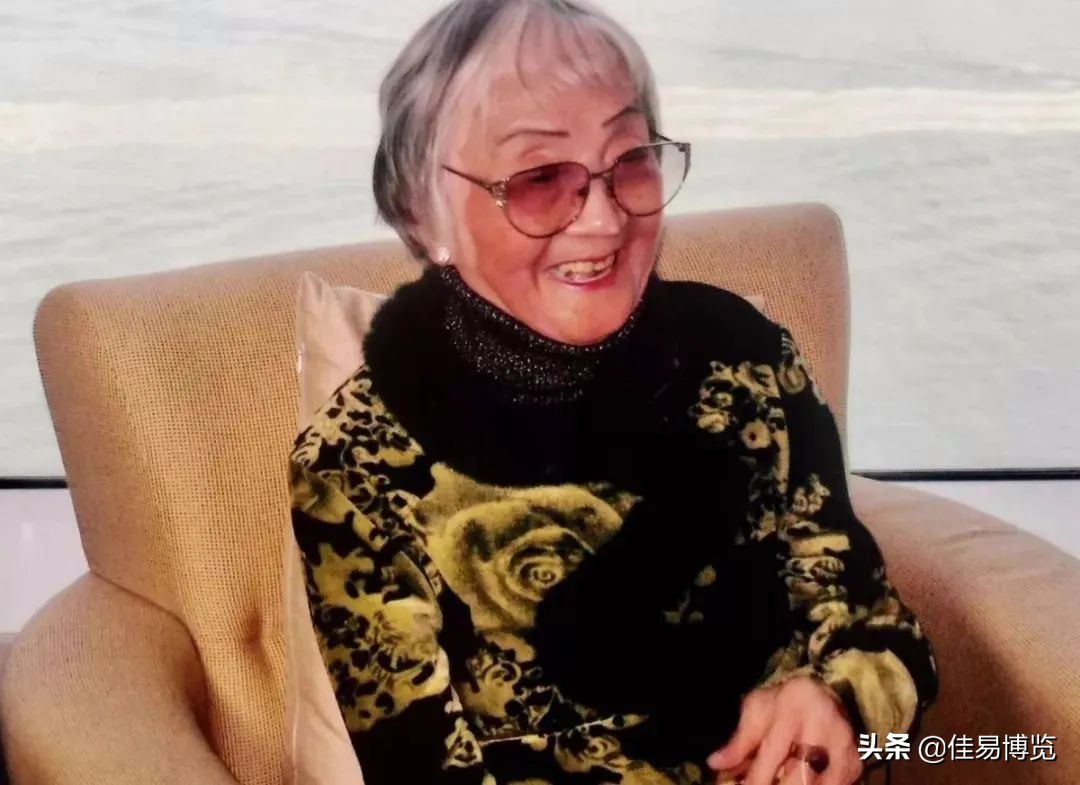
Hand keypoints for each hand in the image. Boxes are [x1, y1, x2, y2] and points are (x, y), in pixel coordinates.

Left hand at [707, 676, 864, 784]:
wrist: (824, 694)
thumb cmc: (784, 704)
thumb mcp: (757, 711)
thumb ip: (739, 740)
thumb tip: (714, 763)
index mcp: (793, 710)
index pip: (772, 754)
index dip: (755, 780)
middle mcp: (824, 727)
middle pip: (799, 778)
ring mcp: (844, 748)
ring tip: (776, 779)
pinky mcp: (856, 764)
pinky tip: (798, 781)